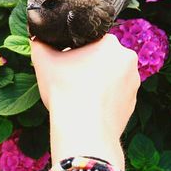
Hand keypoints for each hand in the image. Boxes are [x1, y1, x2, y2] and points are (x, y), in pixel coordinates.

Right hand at [31, 34, 139, 166]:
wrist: (84, 132)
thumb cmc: (65, 92)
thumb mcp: (44, 62)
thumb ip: (39, 43)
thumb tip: (37, 38)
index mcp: (110, 43)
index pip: (92, 40)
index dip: (78, 51)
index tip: (68, 63)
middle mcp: (128, 59)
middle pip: (104, 58)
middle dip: (90, 66)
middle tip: (74, 80)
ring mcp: (134, 83)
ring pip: (112, 76)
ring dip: (100, 82)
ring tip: (82, 95)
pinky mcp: (133, 103)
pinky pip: (117, 95)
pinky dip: (106, 98)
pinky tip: (92, 107)